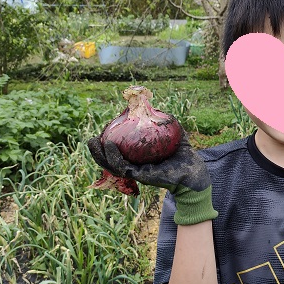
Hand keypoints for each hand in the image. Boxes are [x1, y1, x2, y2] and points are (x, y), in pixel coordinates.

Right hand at [87, 129, 217, 224]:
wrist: (194, 172)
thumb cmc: (185, 155)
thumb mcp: (175, 135)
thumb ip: (166, 122)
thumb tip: (157, 106)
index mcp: (140, 159)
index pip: (119, 152)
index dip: (108, 144)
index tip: (102, 132)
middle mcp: (136, 166)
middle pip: (110, 160)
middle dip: (97, 151)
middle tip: (90, 139)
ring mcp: (137, 172)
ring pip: (112, 165)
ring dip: (100, 155)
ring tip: (93, 141)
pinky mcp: (140, 176)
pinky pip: (122, 167)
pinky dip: (113, 157)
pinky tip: (109, 145)